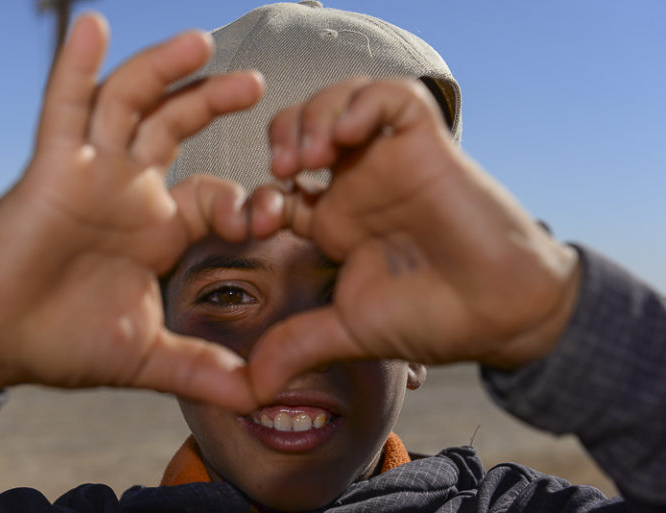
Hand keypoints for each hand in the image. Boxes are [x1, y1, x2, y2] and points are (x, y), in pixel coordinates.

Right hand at [0, 14, 264, 411]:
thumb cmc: (65, 340)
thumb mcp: (147, 356)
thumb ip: (203, 370)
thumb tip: (259, 397)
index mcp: (160, 228)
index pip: (215, 195)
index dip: (246, 200)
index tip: (275, 212)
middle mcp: (131, 191)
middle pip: (178, 129)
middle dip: (213, 102)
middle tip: (257, 85)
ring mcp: (92, 174)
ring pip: (131, 105)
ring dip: (162, 70)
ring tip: (200, 42)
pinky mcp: (50, 169)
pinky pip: (64, 110)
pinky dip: (76, 67)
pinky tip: (93, 27)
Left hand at [248, 78, 579, 400]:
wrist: (499, 314)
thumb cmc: (432, 318)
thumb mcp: (349, 330)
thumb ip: (297, 345)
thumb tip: (249, 389)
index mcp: (335, 221)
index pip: (279, 183)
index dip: (256, 193)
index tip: (257, 223)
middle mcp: (359, 185)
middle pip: (304, 127)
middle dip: (282, 134)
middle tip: (283, 168)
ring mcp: (392, 161)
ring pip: (342, 101)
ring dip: (315, 115)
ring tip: (312, 154)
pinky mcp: (427, 144)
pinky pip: (392, 96)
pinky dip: (363, 101)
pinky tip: (349, 132)